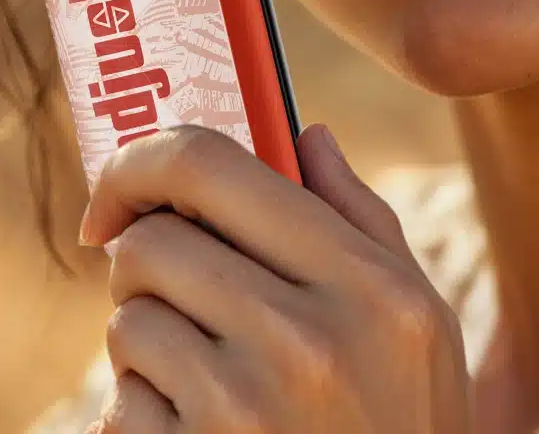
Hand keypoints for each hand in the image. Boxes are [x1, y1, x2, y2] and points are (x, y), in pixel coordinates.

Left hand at [79, 123, 471, 432]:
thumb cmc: (404, 423)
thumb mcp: (420, 320)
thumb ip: (363, 218)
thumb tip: (305, 135)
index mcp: (364, 283)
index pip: (212, 167)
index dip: (144, 161)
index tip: (122, 188)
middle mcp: (303, 341)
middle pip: (151, 242)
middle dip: (148, 260)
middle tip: (180, 290)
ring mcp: (242, 413)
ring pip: (127, 321)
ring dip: (149, 340)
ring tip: (207, 373)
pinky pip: (118, 404)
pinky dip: (143, 411)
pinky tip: (200, 430)